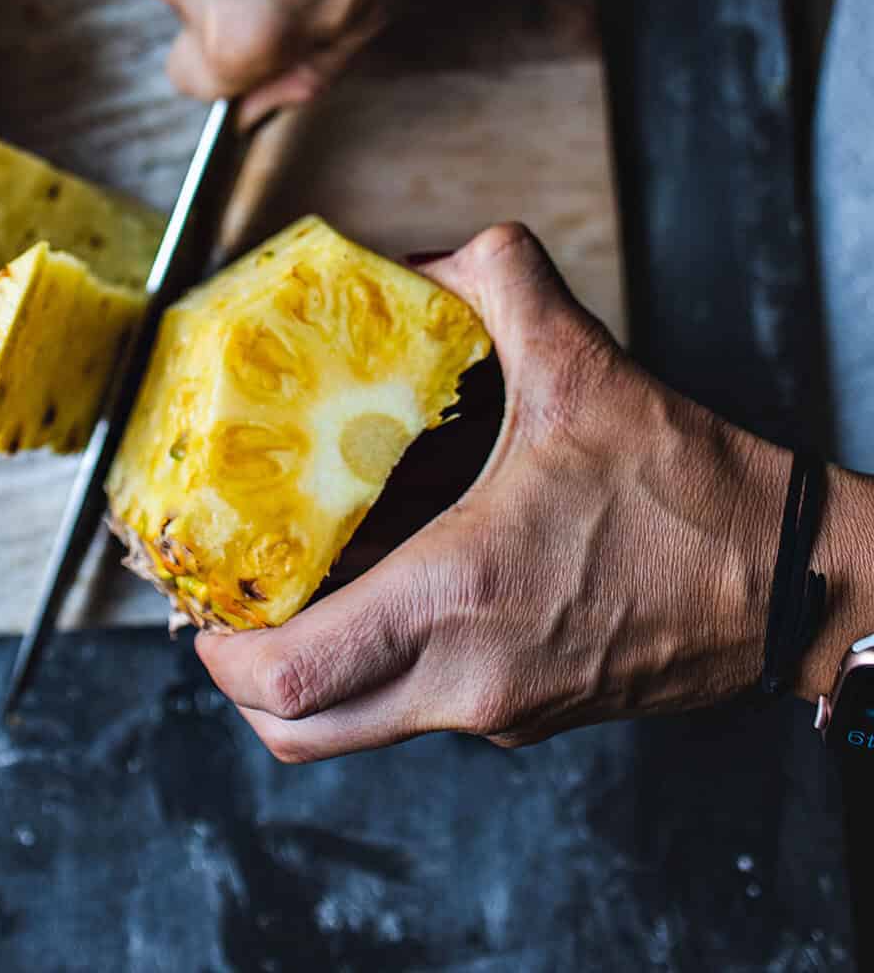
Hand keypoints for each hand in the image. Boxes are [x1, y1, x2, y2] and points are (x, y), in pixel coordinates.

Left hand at [197, 223, 791, 760]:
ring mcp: (498, 712)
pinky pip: (415, 705)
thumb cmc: (693, 494)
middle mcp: (468, 679)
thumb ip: (500, 284)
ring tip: (293, 584)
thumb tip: (435, 255)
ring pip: (356, 724)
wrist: (788, 579)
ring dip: (308, 669)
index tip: (197, 597)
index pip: (292, 677)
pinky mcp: (526, 715)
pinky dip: (376, 661)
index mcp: (460, 599)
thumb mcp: (585, 366)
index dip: (219, 649)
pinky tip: (386, 581)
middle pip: (301, 729)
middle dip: (240, 674)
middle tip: (224, 602)